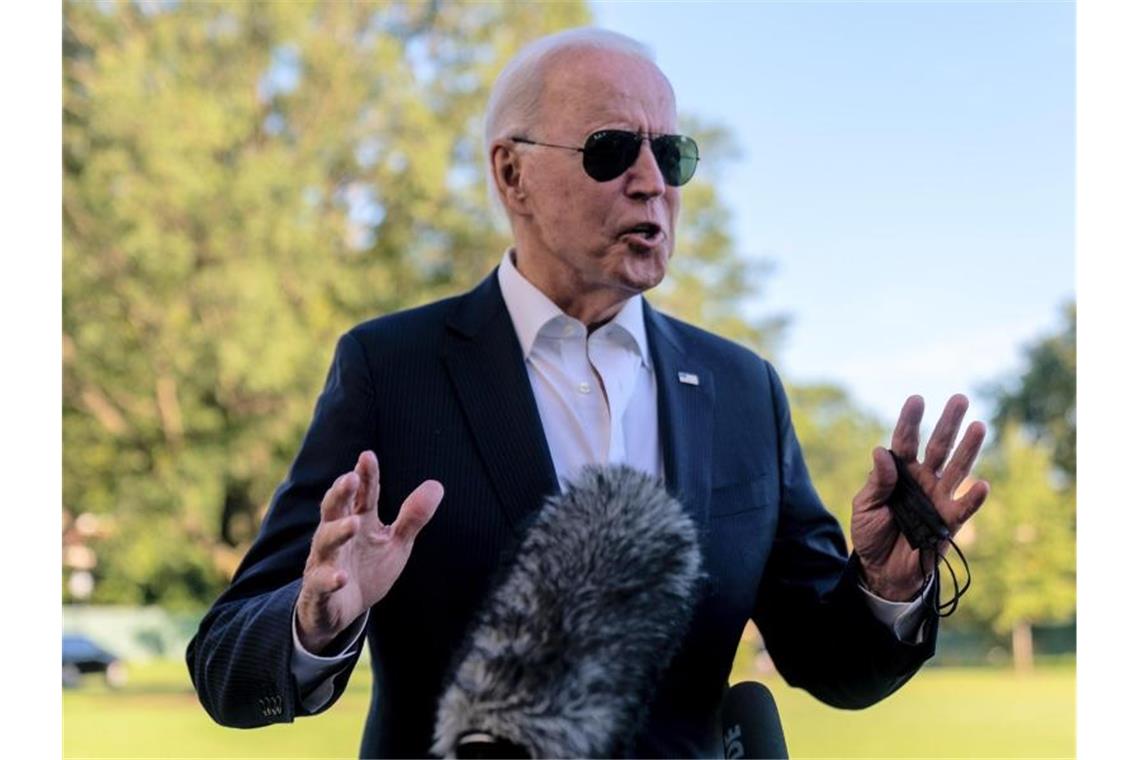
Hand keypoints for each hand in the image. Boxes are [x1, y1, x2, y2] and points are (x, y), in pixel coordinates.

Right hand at [296, 451, 443, 652]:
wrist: (340, 613)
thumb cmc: (367, 570)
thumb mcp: (395, 543)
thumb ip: (412, 517)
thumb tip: (437, 485)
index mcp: (357, 521)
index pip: (361, 495)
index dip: (365, 476)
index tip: (368, 456)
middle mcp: (336, 537)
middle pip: (334, 510)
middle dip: (341, 493)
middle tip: (350, 478)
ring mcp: (325, 562)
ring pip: (326, 542)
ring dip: (338, 532)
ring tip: (353, 524)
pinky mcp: (319, 590)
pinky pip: (321, 583)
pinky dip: (330, 579)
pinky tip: (341, 577)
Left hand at [851, 394, 988, 600]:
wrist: (881, 569)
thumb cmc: (871, 533)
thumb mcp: (864, 506)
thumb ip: (877, 481)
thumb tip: (881, 451)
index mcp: (899, 472)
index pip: (905, 441)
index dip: (910, 421)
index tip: (917, 399)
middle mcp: (923, 479)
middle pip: (938, 447)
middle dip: (948, 424)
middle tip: (960, 399)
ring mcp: (938, 498)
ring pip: (956, 469)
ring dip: (968, 449)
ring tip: (979, 426)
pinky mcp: (949, 522)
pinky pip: (964, 507)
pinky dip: (973, 498)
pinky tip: (981, 484)